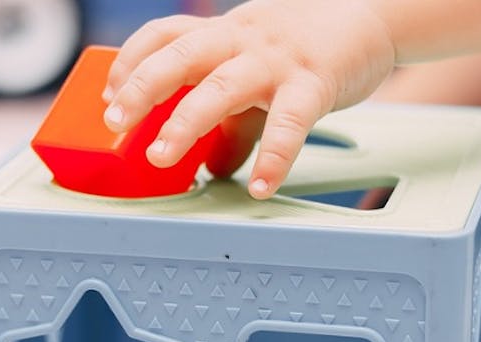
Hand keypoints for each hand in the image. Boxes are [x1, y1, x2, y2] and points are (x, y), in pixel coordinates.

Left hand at [102, 0, 395, 198]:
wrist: (372, 17)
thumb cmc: (309, 47)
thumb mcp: (261, 74)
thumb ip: (235, 123)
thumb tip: (215, 168)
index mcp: (224, 34)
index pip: (164, 35)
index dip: (130, 61)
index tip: (108, 94)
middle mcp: (242, 40)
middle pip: (180, 54)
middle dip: (141, 87)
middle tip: (116, 122)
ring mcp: (276, 60)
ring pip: (221, 86)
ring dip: (185, 121)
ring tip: (161, 155)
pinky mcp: (314, 82)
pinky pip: (289, 123)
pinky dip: (274, 158)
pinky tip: (260, 186)